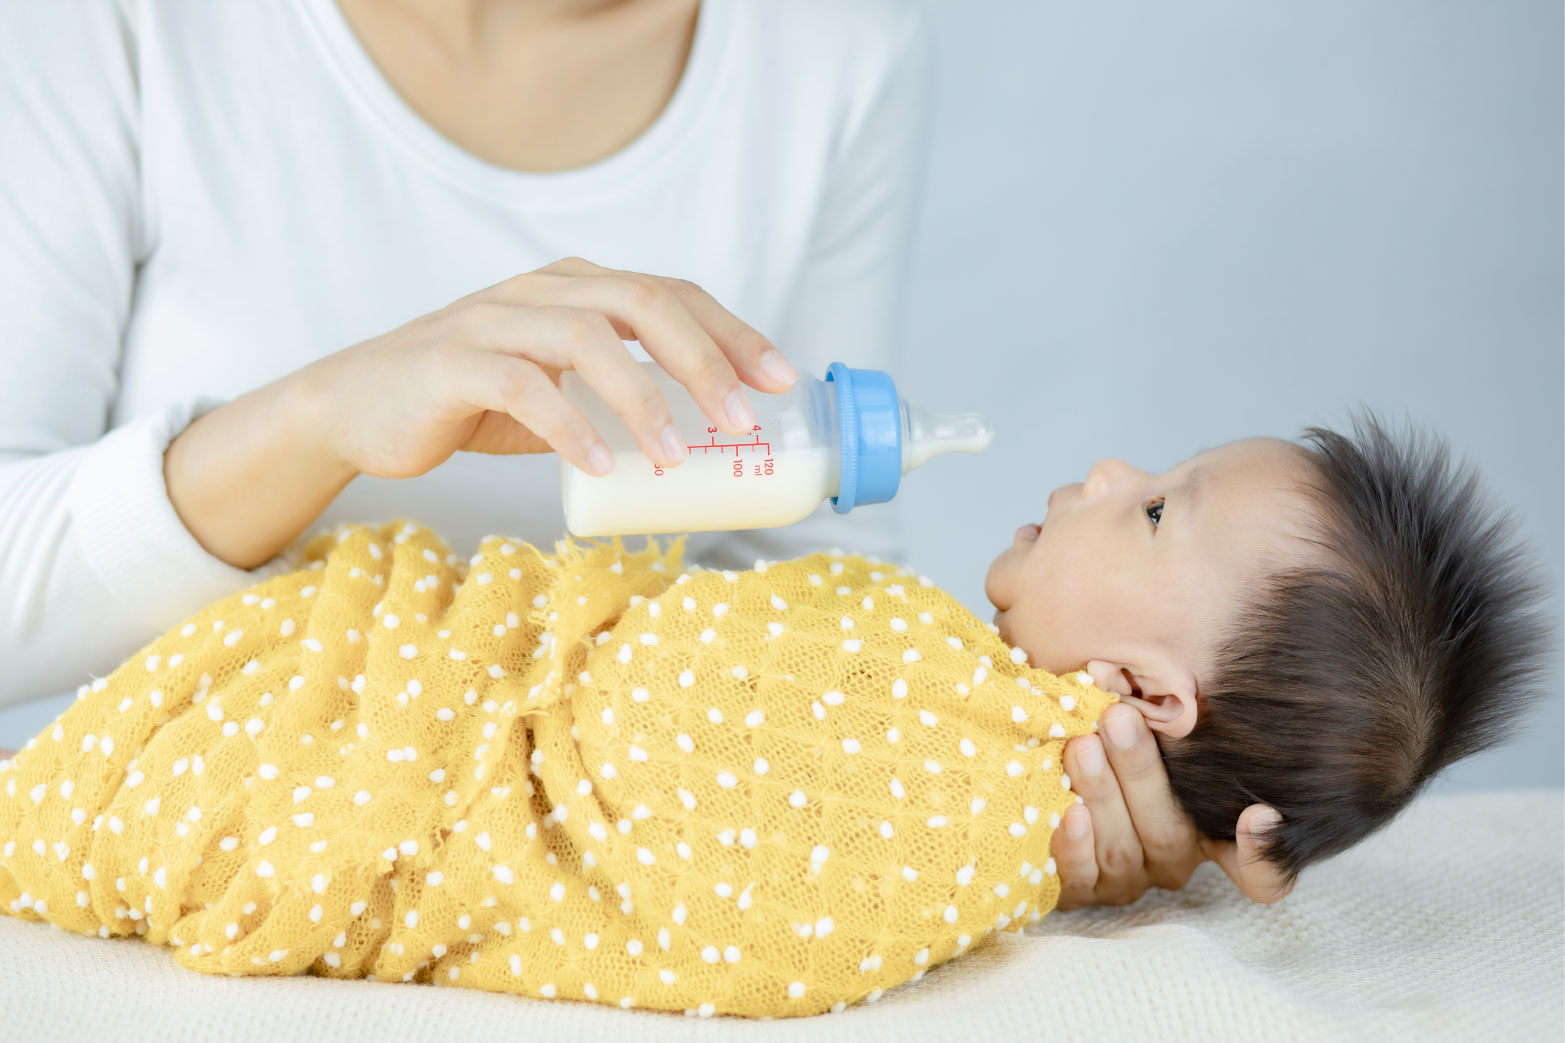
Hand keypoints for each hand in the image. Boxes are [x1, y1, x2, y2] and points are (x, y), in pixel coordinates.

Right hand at [307, 256, 798, 480]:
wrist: (356, 407)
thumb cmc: (469, 400)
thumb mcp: (558, 386)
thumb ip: (614, 392)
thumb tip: (699, 437)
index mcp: (576, 288)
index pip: (671, 294)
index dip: (734, 333)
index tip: (782, 381)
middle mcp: (540, 290)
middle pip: (642, 302)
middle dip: (705, 360)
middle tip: (742, 421)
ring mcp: (493, 321)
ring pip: (586, 337)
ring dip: (642, 398)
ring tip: (675, 456)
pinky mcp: (450, 363)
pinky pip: (522, 387)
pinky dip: (569, 426)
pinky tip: (600, 466)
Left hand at [1051, 700, 1293, 908]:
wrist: (1035, 780)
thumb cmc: (1104, 739)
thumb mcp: (1142, 726)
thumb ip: (1161, 717)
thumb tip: (1163, 676)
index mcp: (1202, 829)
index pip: (1254, 869)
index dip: (1264, 855)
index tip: (1258, 815)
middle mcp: (1170, 860)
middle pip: (1170, 833)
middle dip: (1142, 772)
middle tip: (1118, 720)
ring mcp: (1125, 880)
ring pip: (1123, 849)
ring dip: (1103, 794)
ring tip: (1082, 748)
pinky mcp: (1078, 892)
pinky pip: (1081, 877)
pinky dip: (1075, 846)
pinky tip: (1069, 813)